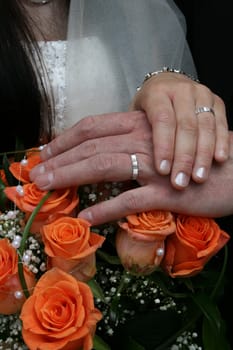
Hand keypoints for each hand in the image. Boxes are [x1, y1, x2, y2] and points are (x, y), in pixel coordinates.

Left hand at [30, 121, 232, 224]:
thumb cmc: (196, 158)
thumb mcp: (161, 145)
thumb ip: (133, 147)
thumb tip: (102, 158)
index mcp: (142, 126)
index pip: (93, 127)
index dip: (65, 139)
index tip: (45, 152)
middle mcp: (145, 140)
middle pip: (92, 146)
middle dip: (59, 159)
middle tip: (36, 174)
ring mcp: (156, 166)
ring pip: (104, 166)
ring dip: (71, 177)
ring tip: (48, 189)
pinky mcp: (167, 192)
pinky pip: (130, 200)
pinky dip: (106, 209)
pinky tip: (87, 218)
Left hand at [131, 72, 228, 188]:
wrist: (170, 83)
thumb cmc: (149, 108)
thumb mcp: (135, 115)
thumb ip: (131, 134)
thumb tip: (116, 164)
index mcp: (157, 93)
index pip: (162, 120)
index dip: (163, 146)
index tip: (162, 170)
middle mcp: (180, 91)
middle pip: (185, 126)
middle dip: (183, 157)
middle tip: (180, 181)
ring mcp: (200, 95)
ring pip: (205, 126)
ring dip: (202, 154)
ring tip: (199, 177)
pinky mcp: (216, 102)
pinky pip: (220, 123)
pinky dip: (221, 142)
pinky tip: (219, 160)